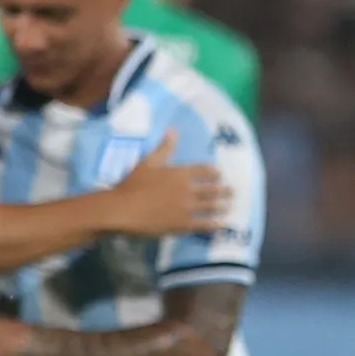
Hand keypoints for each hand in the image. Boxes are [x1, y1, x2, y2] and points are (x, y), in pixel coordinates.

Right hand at [100, 138, 230, 237]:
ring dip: (222, 207)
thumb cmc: (131, 185)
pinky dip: (215, 225)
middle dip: (224, 190)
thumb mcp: (147, 162)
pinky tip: (221, 225)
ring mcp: (188, 208)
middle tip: (232, 192)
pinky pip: (204, 224)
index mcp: (180, 172)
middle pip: (212, 189)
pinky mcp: (183, 224)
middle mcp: (188, 189)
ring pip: (211, 206)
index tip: (220, 174)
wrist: (123, 210)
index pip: (205, 170)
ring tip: (228, 207)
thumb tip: (173, 130)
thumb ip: (163, 148)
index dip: (214, 172)